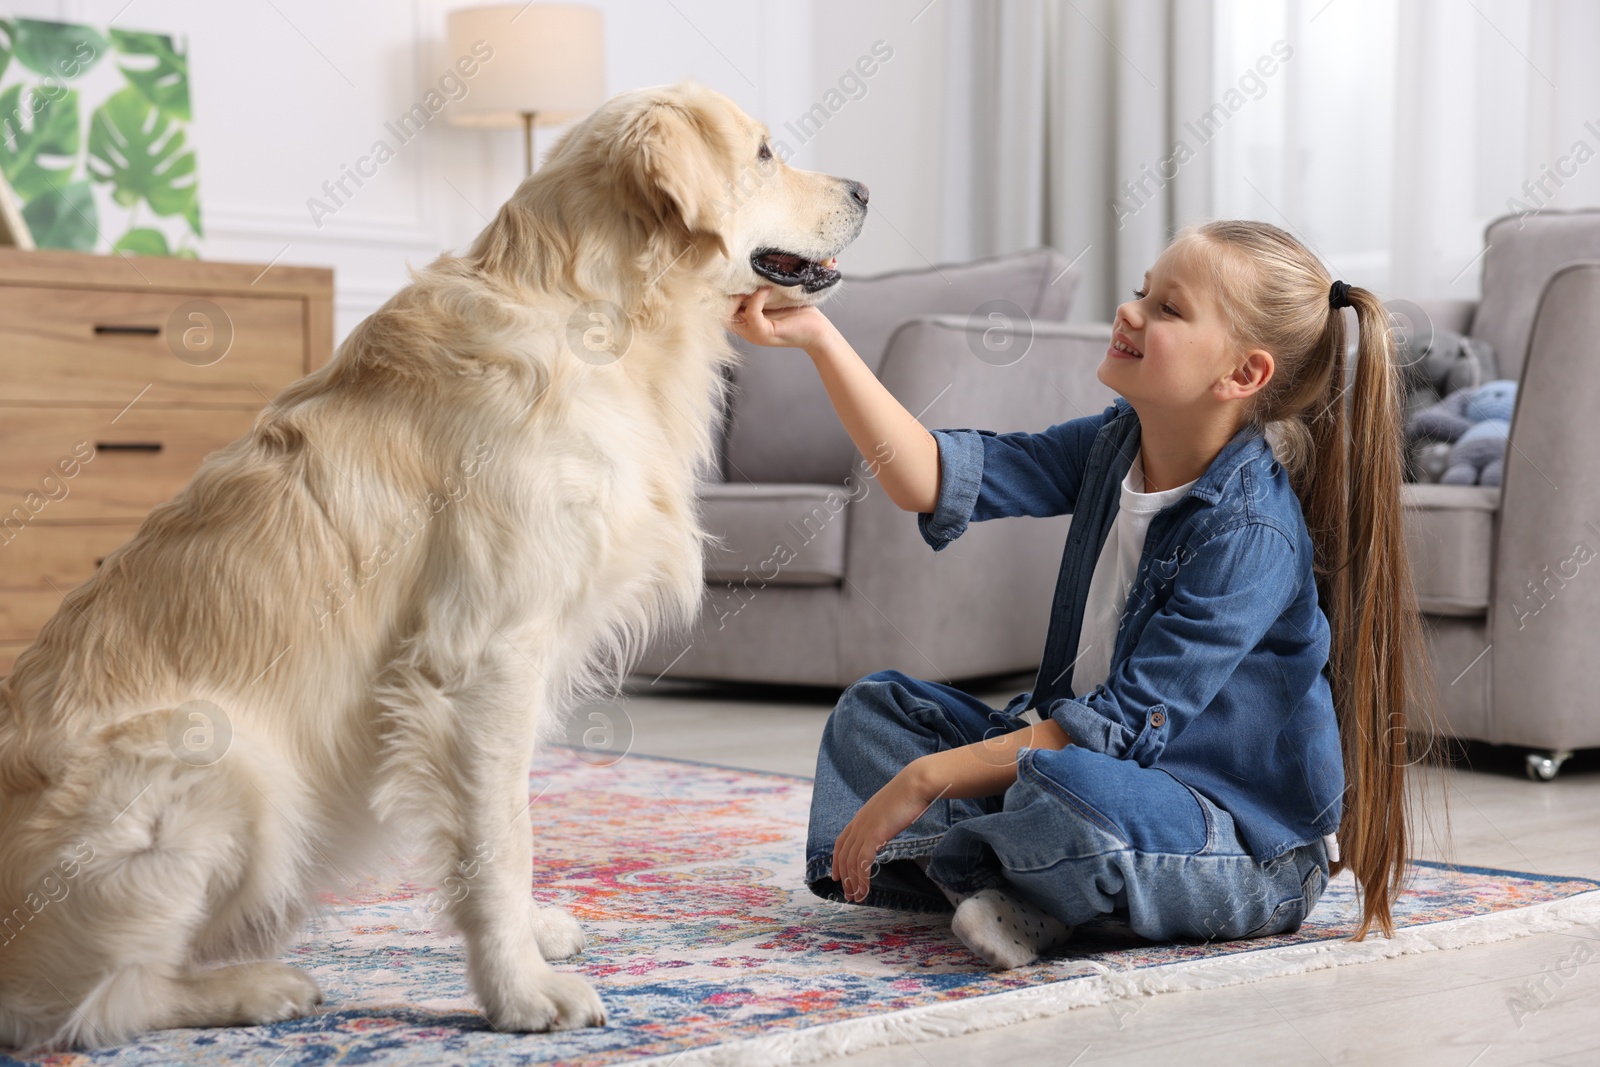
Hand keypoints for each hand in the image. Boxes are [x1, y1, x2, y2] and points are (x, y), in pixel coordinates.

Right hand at [725, 287, 838, 352]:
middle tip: (740, 278)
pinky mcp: (764, 333)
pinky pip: (752, 314)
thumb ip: (757, 291)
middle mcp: (746, 329)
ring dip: (739, 295)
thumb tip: (745, 269)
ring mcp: (754, 333)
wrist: (818, 331)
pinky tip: (767, 289)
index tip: (730, 276)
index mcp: (746, 322)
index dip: (719, 293)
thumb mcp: (773, 299)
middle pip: (720, 313)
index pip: (720, 309)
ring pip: (730, 315)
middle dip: (725, 293)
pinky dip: (757, 299)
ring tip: (753, 284)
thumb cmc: (798, 313)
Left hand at [831, 761, 941, 903]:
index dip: (837, 860)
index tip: (836, 875)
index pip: (841, 842)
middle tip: (849, 895)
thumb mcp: (891, 808)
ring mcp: (864, 829)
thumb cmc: (909, 794)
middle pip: (844, 856)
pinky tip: (865, 890)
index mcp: (861, 817)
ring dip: (853, 883)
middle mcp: (858, 823)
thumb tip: (887, 828)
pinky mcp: (874, 835)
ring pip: (851, 862)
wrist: (915, 784)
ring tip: (857, 898)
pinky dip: (862, 879)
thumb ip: (884, 820)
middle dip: (845, 877)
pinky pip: (862, 863)